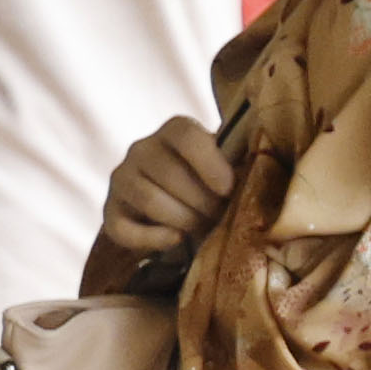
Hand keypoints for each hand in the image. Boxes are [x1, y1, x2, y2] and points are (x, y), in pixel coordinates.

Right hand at [99, 115, 240, 266]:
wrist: (175, 202)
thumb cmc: (210, 182)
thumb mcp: (225, 164)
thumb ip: (238, 162)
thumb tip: (261, 170)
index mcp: (174, 130)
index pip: (186, 137)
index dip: (209, 163)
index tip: (228, 189)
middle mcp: (141, 148)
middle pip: (169, 174)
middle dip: (201, 202)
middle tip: (221, 216)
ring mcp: (121, 179)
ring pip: (150, 200)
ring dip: (183, 219)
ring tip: (203, 228)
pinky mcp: (109, 211)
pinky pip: (124, 228)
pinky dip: (153, 239)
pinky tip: (176, 239)